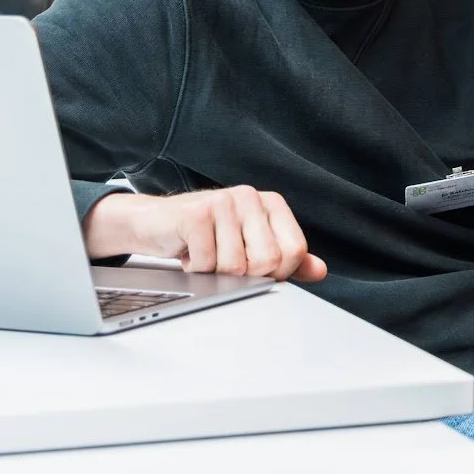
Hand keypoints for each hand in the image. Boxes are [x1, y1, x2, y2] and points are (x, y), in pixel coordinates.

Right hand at [83, 188, 325, 282]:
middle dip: (244, 276)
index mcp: (271, 204)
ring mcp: (223, 201)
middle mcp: (250, 197)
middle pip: (268, 262)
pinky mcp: (196, 213)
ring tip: (205, 255)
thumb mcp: (249, 246)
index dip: (276, 273)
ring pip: (235, 267)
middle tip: (224, 265)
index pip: (295, 251)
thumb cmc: (204, 236)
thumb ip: (287, 259)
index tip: (254, 270)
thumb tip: (318, 271)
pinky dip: (194, 269)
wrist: (154, 224)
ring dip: (215, 274)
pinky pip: (205, 263)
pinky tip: (189, 252)